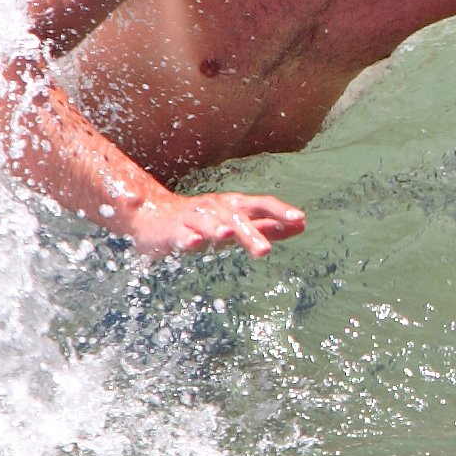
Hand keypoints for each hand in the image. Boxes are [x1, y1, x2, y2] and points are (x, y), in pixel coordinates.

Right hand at [123, 190, 306, 257]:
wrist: (154, 215)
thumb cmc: (203, 220)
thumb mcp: (236, 222)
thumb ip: (267, 225)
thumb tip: (301, 225)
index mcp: (234, 206)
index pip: (260, 205)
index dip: (279, 211)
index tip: (300, 219)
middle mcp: (216, 208)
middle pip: (236, 217)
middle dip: (250, 232)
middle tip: (265, 251)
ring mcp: (193, 218)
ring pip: (207, 222)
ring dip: (217, 227)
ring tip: (227, 235)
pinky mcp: (172, 230)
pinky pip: (179, 234)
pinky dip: (186, 237)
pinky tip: (194, 242)